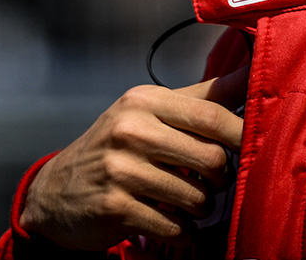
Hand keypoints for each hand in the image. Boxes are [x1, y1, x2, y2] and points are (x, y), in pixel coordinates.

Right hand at [17, 66, 247, 249]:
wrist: (55, 192)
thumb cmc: (116, 147)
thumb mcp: (149, 111)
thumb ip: (201, 96)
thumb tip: (250, 72)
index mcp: (144, 101)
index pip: (212, 116)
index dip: (241, 135)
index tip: (251, 147)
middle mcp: (131, 130)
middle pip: (212, 159)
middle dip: (222, 179)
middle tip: (213, 182)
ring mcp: (121, 170)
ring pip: (197, 198)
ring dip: (202, 209)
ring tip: (188, 203)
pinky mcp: (116, 208)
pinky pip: (175, 227)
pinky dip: (183, 233)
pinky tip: (173, 224)